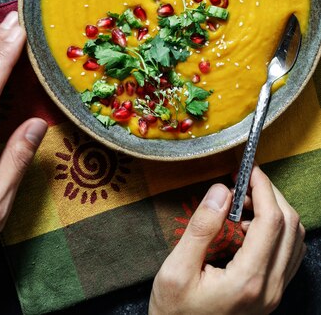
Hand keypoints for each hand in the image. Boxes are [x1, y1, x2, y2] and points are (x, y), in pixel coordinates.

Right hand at [149, 165, 305, 314]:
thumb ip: (201, 228)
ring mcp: (274, 294)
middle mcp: (269, 289)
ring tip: (243, 204)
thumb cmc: (174, 312)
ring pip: (295, 240)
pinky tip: (249, 227)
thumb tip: (221, 190)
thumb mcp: (176, 269)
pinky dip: (277, 231)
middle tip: (242, 184)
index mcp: (248, 281)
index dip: (263, 188)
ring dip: (275, 212)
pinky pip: (289, 254)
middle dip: (270, 195)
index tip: (249, 169)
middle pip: (290, 227)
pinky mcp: (270, 295)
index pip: (272, 222)